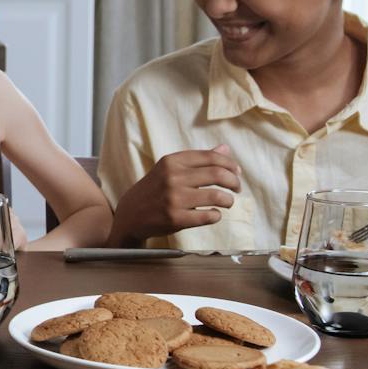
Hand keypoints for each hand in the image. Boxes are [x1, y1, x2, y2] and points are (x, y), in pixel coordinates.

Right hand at [110, 145, 240, 245]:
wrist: (130, 214)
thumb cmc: (154, 190)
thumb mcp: (170, 169)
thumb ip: (198, 160)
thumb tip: (225, 149)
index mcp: (172, 161)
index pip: (211, 157)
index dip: (230, 164)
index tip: (236, 172)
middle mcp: (173, 177)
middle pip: (218, 174)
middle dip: (234, 182)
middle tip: (237, 188)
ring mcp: (174, 198)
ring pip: (217, 196)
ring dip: (229, 200)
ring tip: (228, 202)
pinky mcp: (176, 218)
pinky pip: (208, 216)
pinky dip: (216, 215)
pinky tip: (213, 214)